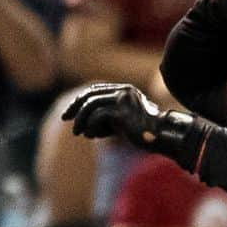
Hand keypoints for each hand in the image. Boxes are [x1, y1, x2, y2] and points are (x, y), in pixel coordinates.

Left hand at [62, 83, 204, 167]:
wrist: (162, 137)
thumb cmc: (142, 131)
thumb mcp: (122, 120)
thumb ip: (106, 115)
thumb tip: (80, 119)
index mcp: (125, 90)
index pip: (95, 90)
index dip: (79, 100)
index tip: (68, 114)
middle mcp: (124, 91)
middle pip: (90, 95)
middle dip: (75, 108)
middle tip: (65, 120)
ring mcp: (124, 100)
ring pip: (91, 105)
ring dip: (81, 120)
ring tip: (78, 133)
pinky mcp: (123, 112)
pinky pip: (98, 117)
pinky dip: (91, 127)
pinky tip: (92, 136)